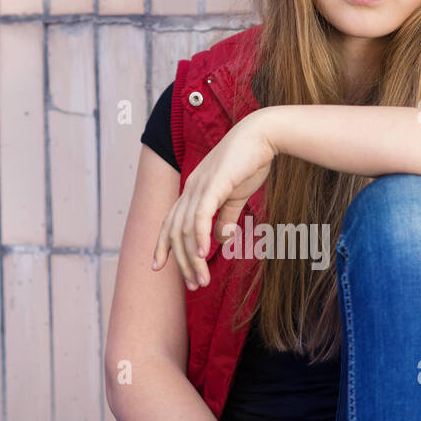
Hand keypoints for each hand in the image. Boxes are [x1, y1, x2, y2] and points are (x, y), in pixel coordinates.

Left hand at [151, 110, 275, 289]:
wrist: (262, 135)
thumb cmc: (250, 162)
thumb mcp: (235, 196)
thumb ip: (226, 218)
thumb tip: (221, 239)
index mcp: (192, 191)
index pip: (169, 223)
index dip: (162, 245)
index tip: (158, 267)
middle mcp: (190, 190)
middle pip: (175, 232)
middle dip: (181, 262)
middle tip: (193, 285)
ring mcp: (199, 187)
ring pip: (187, 230)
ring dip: (193, 259)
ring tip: (202, 280)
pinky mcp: (213, 185)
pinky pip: (200, 216)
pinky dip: (200, 237)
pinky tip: (205, 254)